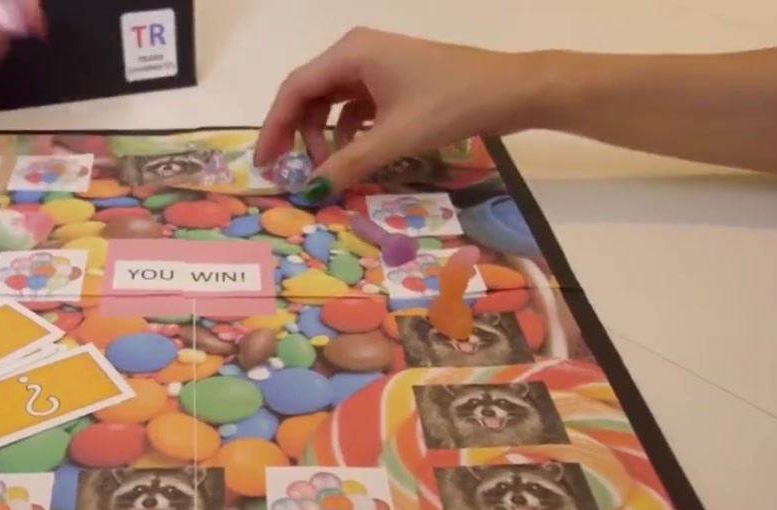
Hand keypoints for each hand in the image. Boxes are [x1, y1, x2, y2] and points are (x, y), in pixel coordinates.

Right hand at [253, 28, 545, 198]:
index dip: (274, 128)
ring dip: (326, 137)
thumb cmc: (452, 105)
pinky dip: (350, 133)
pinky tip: (358, 157)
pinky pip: (356, 107)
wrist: (512, 91)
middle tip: (294, 174)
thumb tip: (310, 192)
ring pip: (332, 103)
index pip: (294, 89)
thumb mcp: (396, 138)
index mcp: (351, 53)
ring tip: (333, 170)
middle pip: (309, 95)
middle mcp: (357, 52)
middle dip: (299, 135)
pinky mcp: (394, 81)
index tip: (264, 164)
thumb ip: (348, 164)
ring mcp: (377, 65)